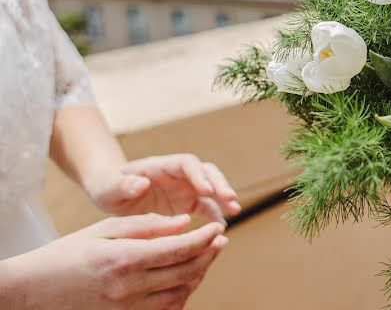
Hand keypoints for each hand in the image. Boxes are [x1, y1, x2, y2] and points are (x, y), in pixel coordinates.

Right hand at [0, 213, 226, 309]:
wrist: (36, 289)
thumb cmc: (71, 251)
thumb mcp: (107, 229)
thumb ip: (149, 225)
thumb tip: (185, 222)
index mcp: (125, 259)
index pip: (180, 249)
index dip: (205, 238)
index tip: (219, 228)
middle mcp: (129, 288)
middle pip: (186, 272)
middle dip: (209, 254)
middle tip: (220, 240)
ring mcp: (127, 308)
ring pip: (181, 293)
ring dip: (198, 274)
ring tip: (205, 256)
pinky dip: (182, 294)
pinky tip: (185, 278)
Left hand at [87, 154, 240, 224]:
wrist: (111, 195)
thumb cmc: (108, 187)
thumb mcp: (109, 187)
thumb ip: (123, 185)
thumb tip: (142, 183)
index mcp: (162, 166)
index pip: (188, 164)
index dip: (199, 176)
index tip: (207, 191)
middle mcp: (179, 174)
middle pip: (207, 173)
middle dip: (220, 184)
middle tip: (230, 199)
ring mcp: (185, 188)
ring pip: (212, 189)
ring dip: (224, 198)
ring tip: (234, 211)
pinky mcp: (187, 203)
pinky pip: (207, 207)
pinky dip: (215, 216)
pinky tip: (221, 229)